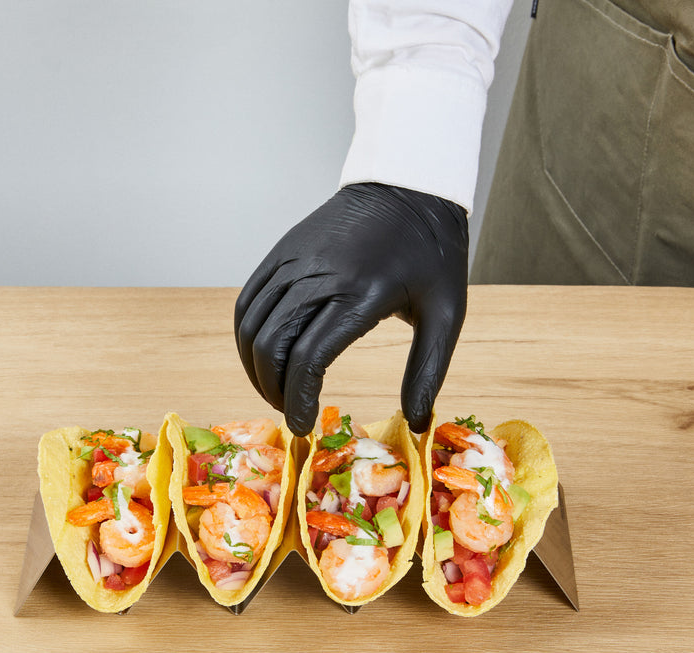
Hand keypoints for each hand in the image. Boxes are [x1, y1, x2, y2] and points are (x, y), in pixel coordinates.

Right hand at [234, 182, 468, 435]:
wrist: (408, 186)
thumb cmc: (431, 253)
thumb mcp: (446, 312)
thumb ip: (428, 369)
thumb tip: (418, 420)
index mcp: (361, 295)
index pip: (309, 360)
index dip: (298, 401)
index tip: (302, 424)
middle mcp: (319, 276)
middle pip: (272, 347)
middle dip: (273, 391)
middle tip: (291, 410)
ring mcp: (294, 260)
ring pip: (251, 326)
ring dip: (255, 368)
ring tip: (275, 389)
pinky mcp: (282, 251)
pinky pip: (248, 300)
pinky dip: (246, 335)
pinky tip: (264, 354)